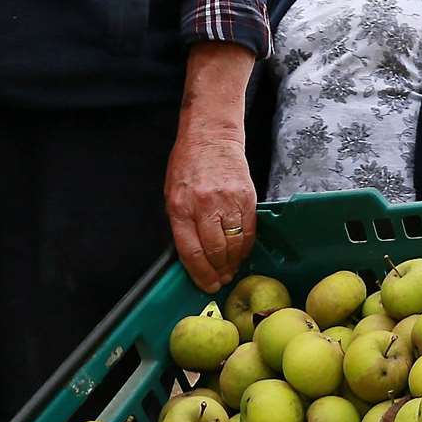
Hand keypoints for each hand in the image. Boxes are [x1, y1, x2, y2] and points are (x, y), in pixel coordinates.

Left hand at [165, 127, 257, 292]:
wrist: (211, 137)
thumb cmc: (188, 165)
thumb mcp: (172, 195)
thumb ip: (182, 224)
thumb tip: (194, 256)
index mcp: (180, 207)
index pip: (191, 252)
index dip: (200, 274)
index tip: (206, 285)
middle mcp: (204, 206)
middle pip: (215, 251)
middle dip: (218, 271)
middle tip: (221, 280)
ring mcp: (228, 201)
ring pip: (234, 244)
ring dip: (233, 262)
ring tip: (231, 269)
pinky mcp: (247, 196)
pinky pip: (249, 230)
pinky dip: (246, 246)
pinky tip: (241, 252)